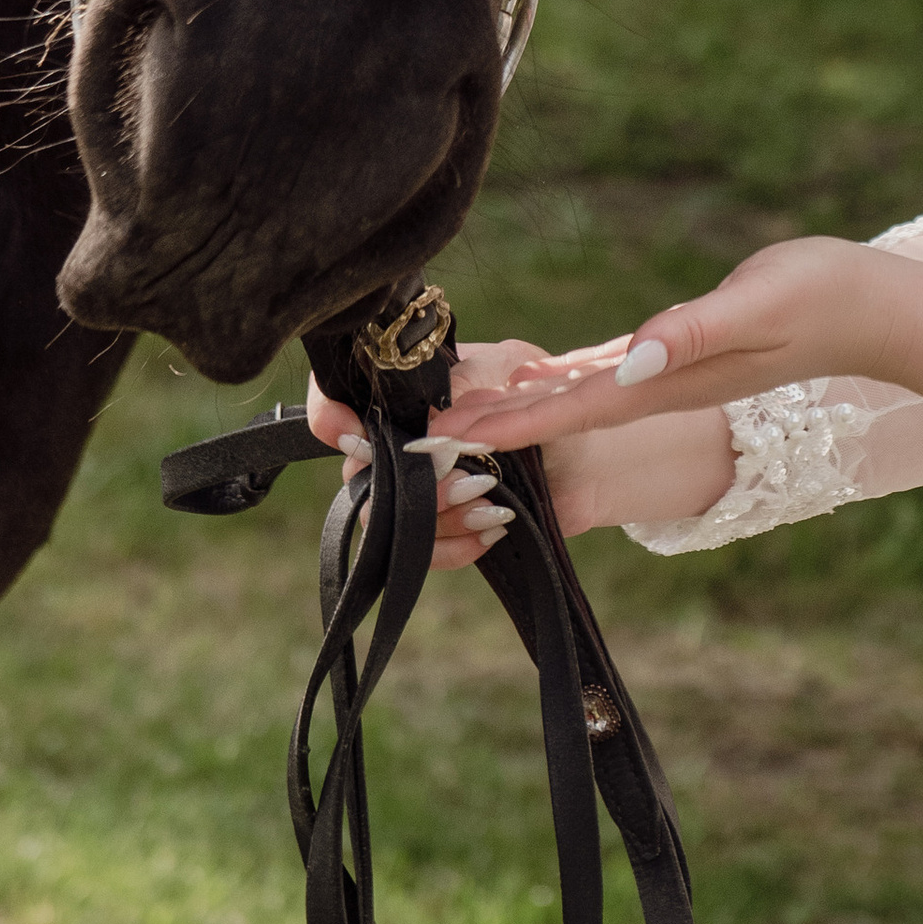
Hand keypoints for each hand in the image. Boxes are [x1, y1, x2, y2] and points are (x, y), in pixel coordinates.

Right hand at [304, 336, 618, 568]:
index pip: (342, 395)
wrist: (594, 455)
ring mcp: (422, 491)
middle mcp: (404, 443)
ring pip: (388, 520)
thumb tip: (427, 426)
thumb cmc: (548, 399)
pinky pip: (423, 554)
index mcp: (409, 392)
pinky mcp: (446, 530)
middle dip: (405, 482)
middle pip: (359, 472)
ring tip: (491, 503)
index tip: (345, 431)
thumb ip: (465, 383)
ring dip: (438, 515)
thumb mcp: (510, 370)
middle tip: (464, 479)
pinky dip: (456, 546)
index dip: (328, 413)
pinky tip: (495, 528)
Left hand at [443, 234, 922, 450]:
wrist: (876, 308)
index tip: (448, 439)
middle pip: (559, 414)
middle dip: (493, 427)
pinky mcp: (679, 354)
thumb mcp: (759, 303)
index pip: (570, 409)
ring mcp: (669, 376)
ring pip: (575, 398)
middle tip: (425, 438)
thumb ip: (694, 332)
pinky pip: (602, 375)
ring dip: (516, 408)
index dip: (505, 424)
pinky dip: (559, 380)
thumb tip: (632, 359)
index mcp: (668, 381)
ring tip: (457, 412)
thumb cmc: (823, 296)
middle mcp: (660, 387)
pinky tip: (534, 374)